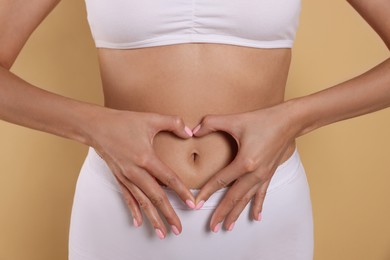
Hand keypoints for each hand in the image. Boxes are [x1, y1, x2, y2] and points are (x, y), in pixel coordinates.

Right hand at [88, 107, 195, 238]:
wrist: (95, 126)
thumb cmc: (122, 121)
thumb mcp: (150, 118)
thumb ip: (173, 123)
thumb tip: (190, 132)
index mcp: (145, 158)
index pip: (168, 179)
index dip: (181, 192)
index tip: (192, 204)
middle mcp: (135, 171)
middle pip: (155, 197)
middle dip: (168, 214)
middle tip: (178, 229)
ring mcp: (125, 177)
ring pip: (141, 202)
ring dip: (152, 218)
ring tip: (162, 232)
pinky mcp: (118, 177)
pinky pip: (127, 197)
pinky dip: (133, 210)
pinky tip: (139, 222)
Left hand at [193, 102, 298, 231]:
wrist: (289, 121)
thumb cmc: (262, 119)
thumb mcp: (235, 120)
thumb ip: (211, 123)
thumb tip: (193, 130)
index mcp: (245, 162)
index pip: (220, 181)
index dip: (207, 192)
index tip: (196, 204)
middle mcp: (255, 173)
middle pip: (234, 197)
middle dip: (222, 212)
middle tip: (212, 227)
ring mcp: (264, 175)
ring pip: (247, 199)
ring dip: (237, 213)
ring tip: (228, 227)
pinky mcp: (270, 174)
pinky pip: (262, 194)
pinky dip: (258, 206)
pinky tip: (256, 217)